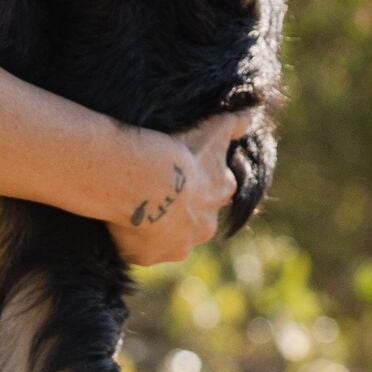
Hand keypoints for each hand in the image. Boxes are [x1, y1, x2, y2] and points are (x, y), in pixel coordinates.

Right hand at [110, 112, 255, 267]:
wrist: (140, 176)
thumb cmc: (177, 149)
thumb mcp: (212, 129)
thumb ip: (235, 123)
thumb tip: (251, 114)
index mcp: (220, 195)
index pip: (216, 192)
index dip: (198, 183)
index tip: (180, 172)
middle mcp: (205, 227)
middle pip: (195, 222)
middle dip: (181, 211)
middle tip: (156, 190)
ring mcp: (177, 246)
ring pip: (169, 239)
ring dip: (157, 227)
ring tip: (135, 204)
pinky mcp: (148, 257)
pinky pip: (140, 251)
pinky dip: (131, 239)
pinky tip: (120, 220)